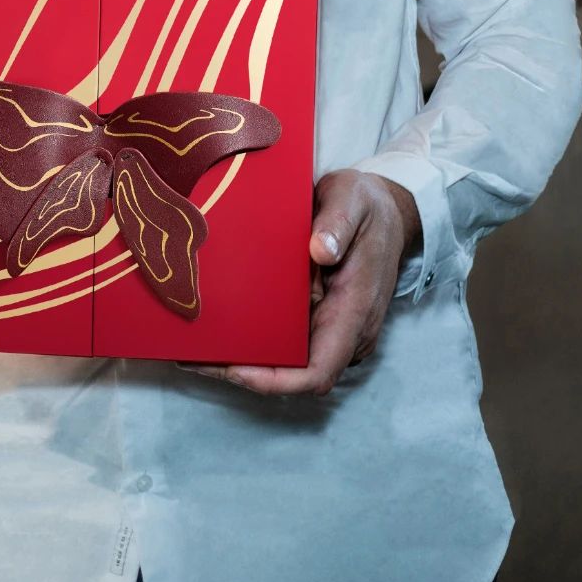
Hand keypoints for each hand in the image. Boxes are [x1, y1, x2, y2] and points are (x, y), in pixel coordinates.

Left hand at [177, 169, 420, 397]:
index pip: (319, 370)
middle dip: (245, 370)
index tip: (236, 369)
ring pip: (288, 359)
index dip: (277, 380)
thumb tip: (319, 251)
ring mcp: (332, 326)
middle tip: (194, 355)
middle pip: (294, 372)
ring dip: (244, 357)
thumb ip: (338, 224)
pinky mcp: (320, 316)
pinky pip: (287, 338)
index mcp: (354, 310)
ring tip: (195, 344)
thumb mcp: (353, 200)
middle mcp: (345, 331)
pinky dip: (254, 337)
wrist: (387, 208)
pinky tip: (220, 323)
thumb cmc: (367, 205)